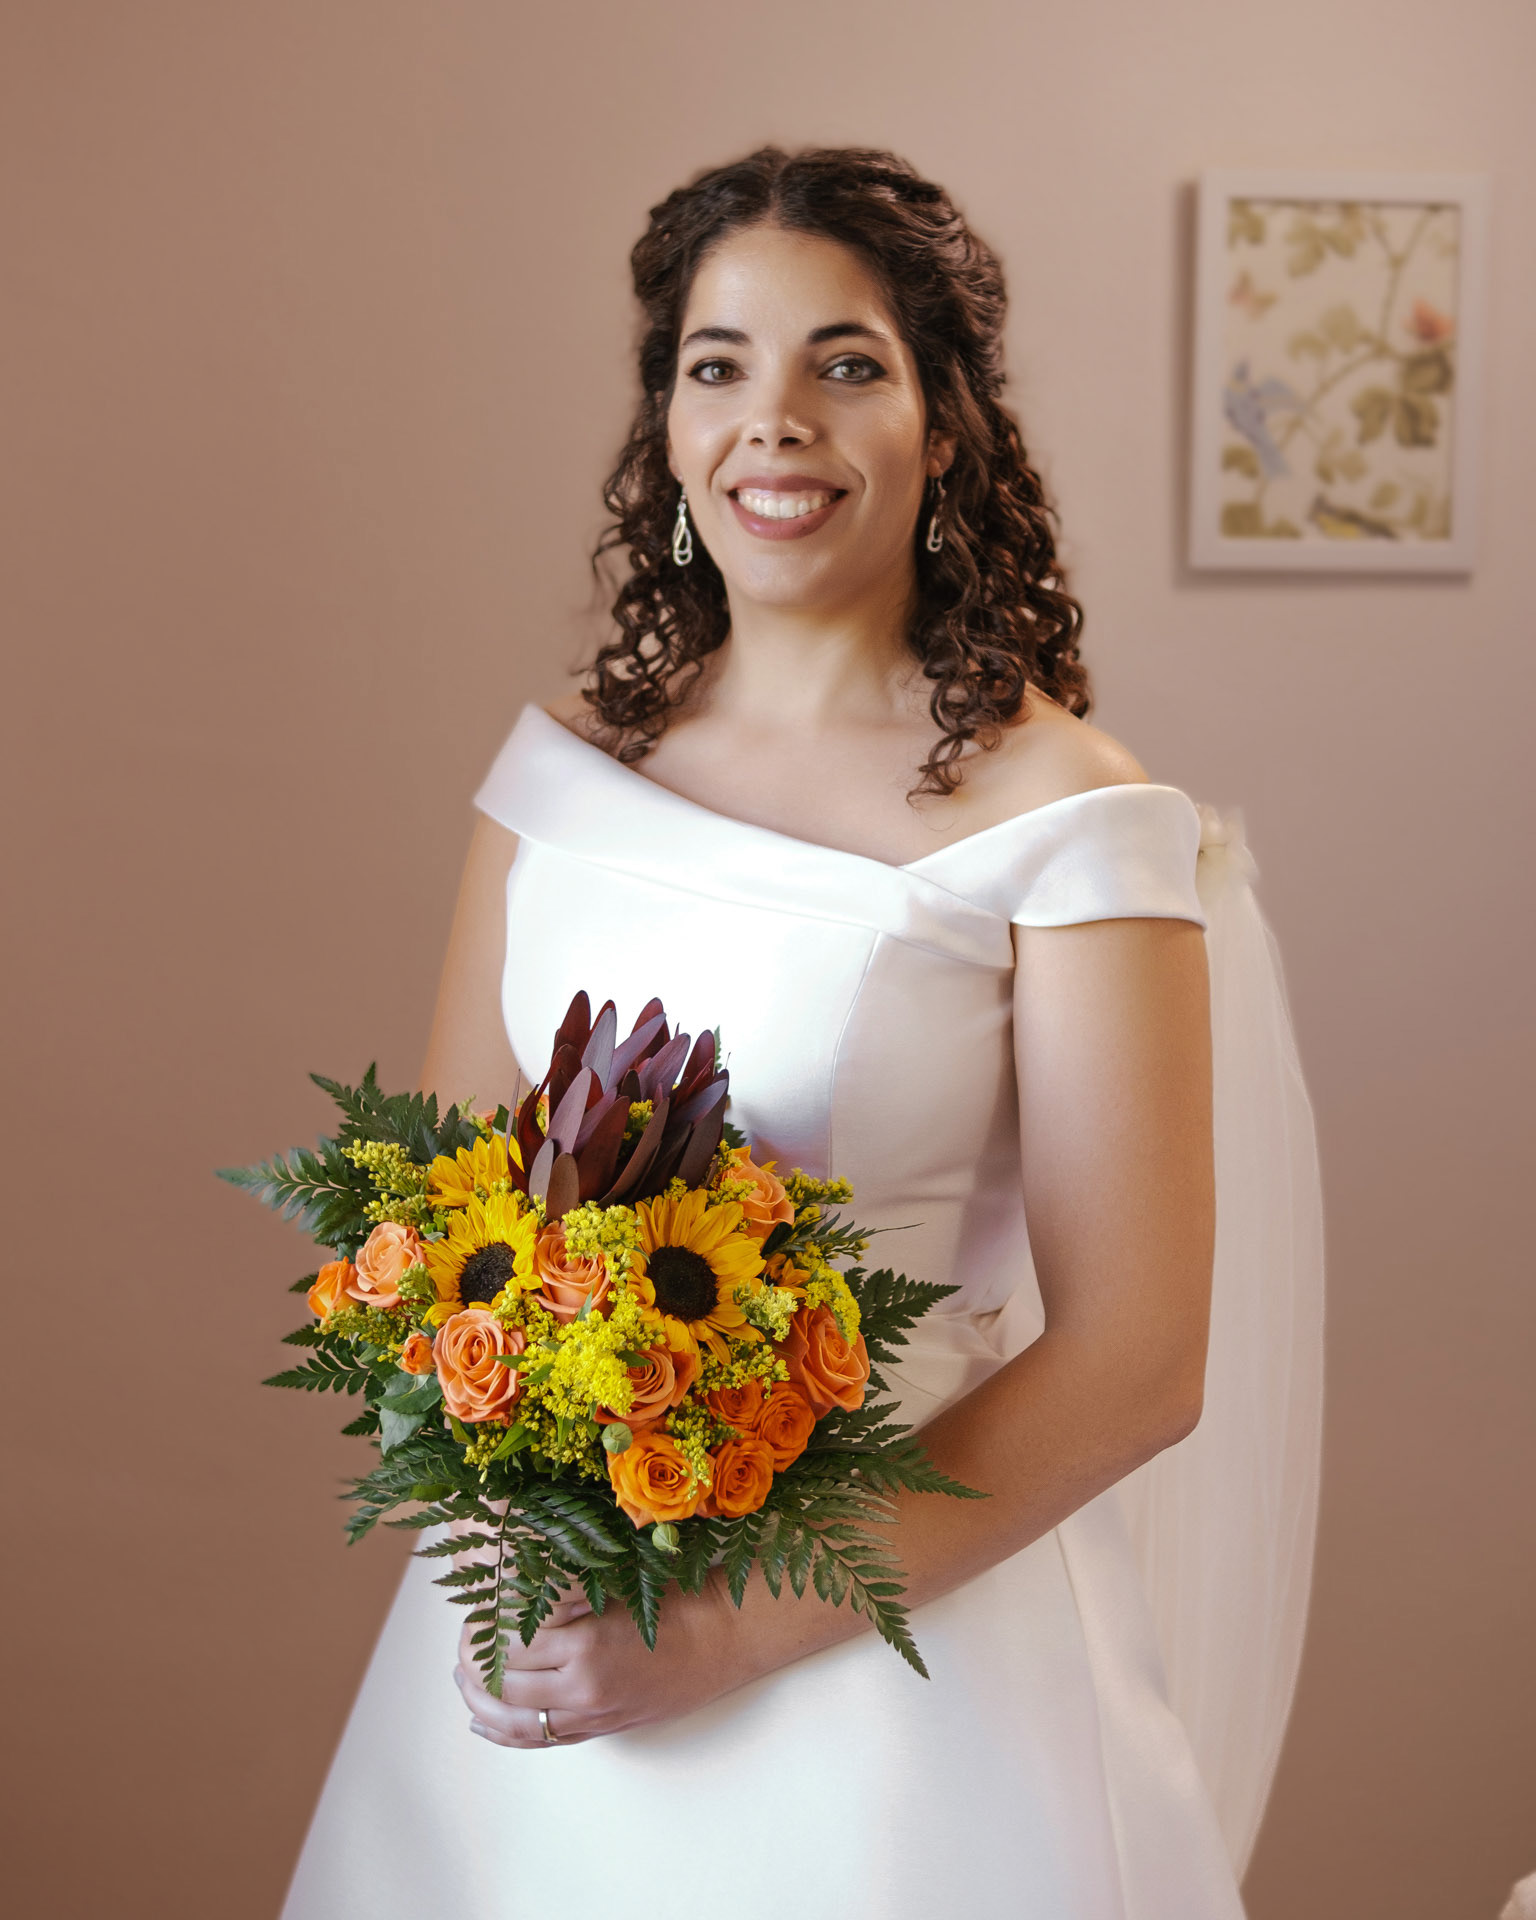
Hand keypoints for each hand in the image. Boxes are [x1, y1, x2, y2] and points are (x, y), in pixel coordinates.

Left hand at [452, 1571, 748, 1748]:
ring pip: (514, 1721)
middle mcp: (583, 1689)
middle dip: (473, 1660)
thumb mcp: (616, 1580)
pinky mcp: (602, 1728)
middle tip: (464, 1634)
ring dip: (479, 1699)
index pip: (509, 1643)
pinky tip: (481, 1719)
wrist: (726, 1637)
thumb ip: (564, 1587)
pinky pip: (540, 1740)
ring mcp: (592, 1715)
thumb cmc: (677, 1598)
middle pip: (504, 1684)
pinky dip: (504, 1732)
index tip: (477, 1603)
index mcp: (586, 1645)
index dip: (485, 1623)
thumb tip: (509, 1576)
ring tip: (461, 1675)